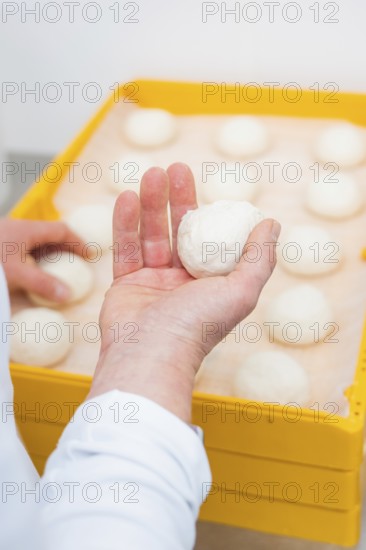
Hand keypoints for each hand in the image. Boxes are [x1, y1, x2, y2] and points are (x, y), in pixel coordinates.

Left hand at [0, 219, 86, 302]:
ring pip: (36, 241)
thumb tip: (67, 294)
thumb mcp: (17, 273)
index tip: (89, 255)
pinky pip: (24, 247)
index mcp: (28, 229)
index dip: (78, 242)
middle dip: (65, 248)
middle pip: (49, 234)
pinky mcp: (0, 244)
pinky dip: (36, 257)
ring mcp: (7, 235)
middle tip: (76, 262)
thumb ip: (42, 283)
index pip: (61, 230)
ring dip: (49, 253)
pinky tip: (33, 270)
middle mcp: (19, 228)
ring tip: (57, 268)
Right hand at [89, 163, 280, 421]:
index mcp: (210, 283)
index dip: (206, 210)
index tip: (205, 184)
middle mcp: (181, 282)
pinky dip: (126, 224)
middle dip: (176, 198)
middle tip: (174, 168)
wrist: (150, 353)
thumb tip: (272, 224)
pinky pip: (126, 249)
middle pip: (178, 231)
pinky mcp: (125, 285)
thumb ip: (259, 257)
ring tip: (151, 173)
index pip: (209, 239)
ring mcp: (152, 283)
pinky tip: (127, 198)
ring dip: (150, 204)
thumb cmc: (198, 325)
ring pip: (150, 236)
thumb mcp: (241, 290)